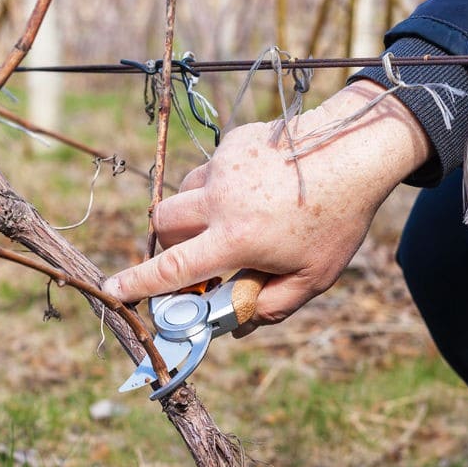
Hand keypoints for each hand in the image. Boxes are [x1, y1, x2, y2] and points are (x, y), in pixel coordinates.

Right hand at [103, 80, 432, 334]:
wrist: (355, 149)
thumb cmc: (338, 219)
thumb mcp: (314, 276)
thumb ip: (272, 305)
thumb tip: (238, 323)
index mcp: (235, 238)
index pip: (173, 268)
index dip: (138, 283)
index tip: (112, 290)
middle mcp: (220, 200)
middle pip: (163, 222)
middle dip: (168, 242)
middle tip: (196, 253)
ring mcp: (223, 167)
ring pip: (185, 193)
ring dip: (195, 212)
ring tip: (236, 219)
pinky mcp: (232, 143)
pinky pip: (212, 170)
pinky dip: (222, 186)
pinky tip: (258, 189)